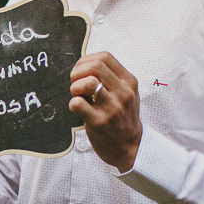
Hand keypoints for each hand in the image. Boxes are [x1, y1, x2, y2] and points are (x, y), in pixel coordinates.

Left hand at [68, 52, 141, 171]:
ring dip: (74, 87)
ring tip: (77, 96)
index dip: (86, 60)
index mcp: (128, 82)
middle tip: (75, 84)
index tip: (81, 71)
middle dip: (77, 72)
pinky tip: (78, 109)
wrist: (130, 147)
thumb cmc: (122, 117)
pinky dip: (72, 103)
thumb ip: (110, 78)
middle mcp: (123, 93)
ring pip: (87, 83)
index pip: (105, 57)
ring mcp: (112, 108)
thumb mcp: (126, 93)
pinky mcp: (99, 122)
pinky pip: (77, 103)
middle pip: (95, 66)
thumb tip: (83, 64)